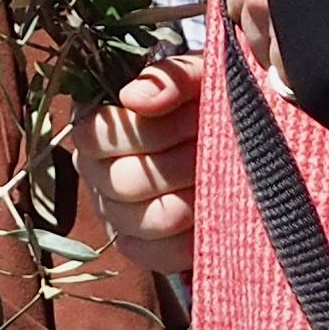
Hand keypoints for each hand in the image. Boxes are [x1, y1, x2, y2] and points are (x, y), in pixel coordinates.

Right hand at [84, 59, 203, 255]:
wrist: (232, 132)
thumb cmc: (205, 98)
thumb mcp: (194, 74)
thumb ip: (168, 76)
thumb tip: (134, 99)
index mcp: (95, 128)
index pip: (99, 137)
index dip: (150, 130)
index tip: (194, 115)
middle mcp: (96, 173)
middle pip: (126, 181)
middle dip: (182, 163)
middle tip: (216, 147)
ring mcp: (114, 214)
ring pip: (146, 220)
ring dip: (193, 197)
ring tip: (221, 176)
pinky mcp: (138, 246)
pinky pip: (157, 255)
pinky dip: (191, 237)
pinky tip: (212, 213)